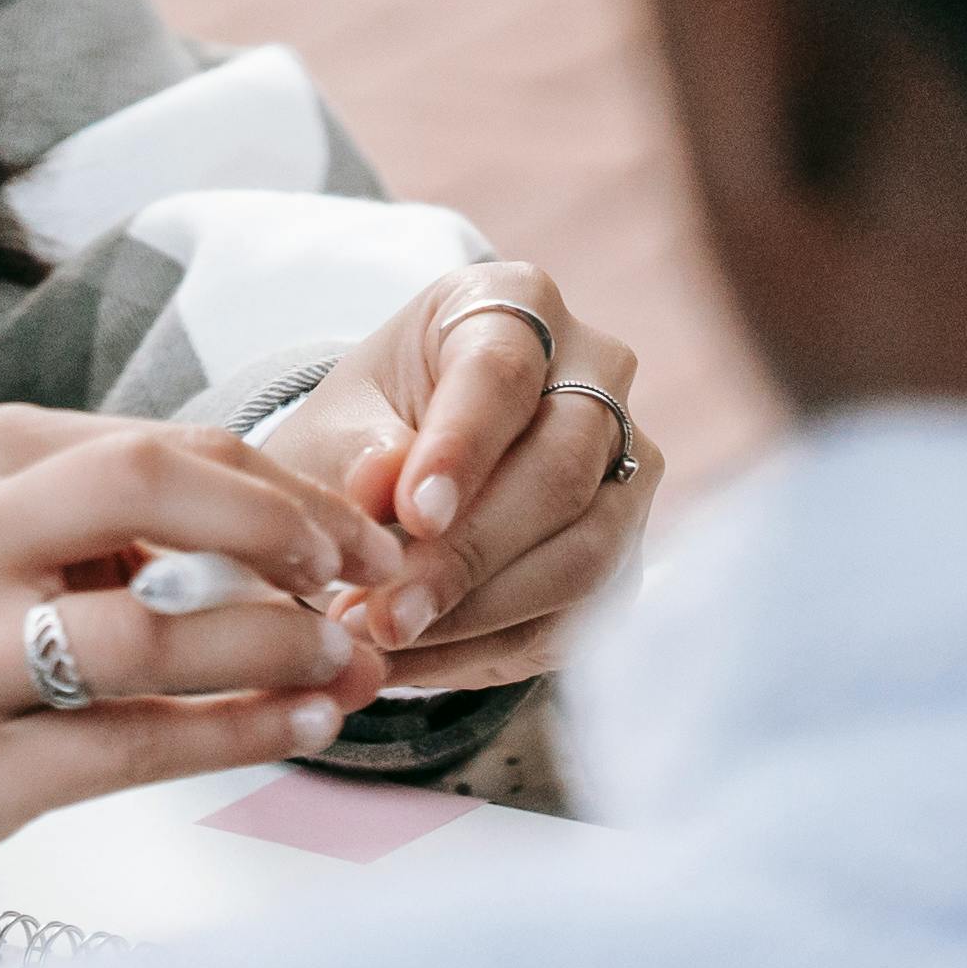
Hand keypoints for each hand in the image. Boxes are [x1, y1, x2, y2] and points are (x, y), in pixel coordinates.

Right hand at [0, 405, 400, 890]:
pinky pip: (126, 746)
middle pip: (141, 488)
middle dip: (276, 528)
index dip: (281, 485)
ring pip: (142, 633)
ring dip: (272, 645)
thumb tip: (317, 529)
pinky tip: (299, 724)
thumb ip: (132, 514)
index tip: (355, 531)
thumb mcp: (7, 527)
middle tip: (351, 580)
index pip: (160, 443)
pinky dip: (235, 733)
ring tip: (343, 662)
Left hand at [254, 260, 664, 694]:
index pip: (502, 372)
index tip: (410, 516)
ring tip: (382, 645)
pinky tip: (413, 663)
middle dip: (467, 556)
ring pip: (583, 554)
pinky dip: (489, 650)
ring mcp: (628, 464)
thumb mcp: (338, 427)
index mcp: (518, 304)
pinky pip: (577, 616)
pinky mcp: (628, 550)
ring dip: (478, 615)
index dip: (461, 449)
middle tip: (382, 615)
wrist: (400, 479)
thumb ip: (359, 454)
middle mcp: (597, 373)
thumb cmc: (367, 431)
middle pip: (559, 471)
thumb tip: (384, 491)